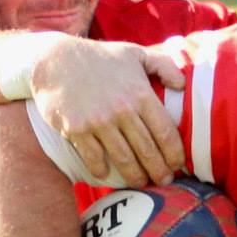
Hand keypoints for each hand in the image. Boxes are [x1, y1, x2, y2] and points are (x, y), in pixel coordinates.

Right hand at [33, 38, 186, 187]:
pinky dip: (101, 170)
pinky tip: (106, 175)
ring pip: (123, 159)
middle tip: (164, 181)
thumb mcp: (134, 53)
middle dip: (159, 171)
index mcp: (140, 93)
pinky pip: (94, 158)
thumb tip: (182, 85)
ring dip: (135, 176)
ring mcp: (98, 122)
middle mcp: (122, 110)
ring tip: (141, 183)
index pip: (165, 131)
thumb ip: (163, 65)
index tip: (178, 165)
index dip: (174, 153)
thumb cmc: (98, 57)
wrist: (54, 59)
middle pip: (147, 150)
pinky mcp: (76, 130)